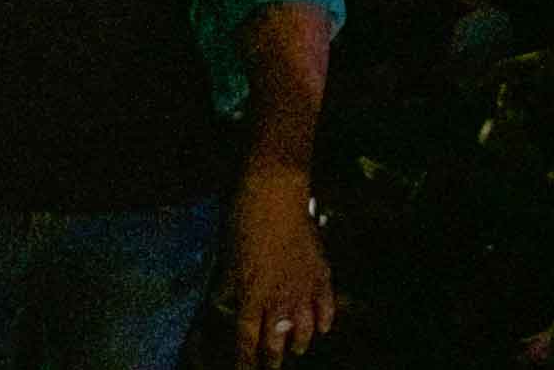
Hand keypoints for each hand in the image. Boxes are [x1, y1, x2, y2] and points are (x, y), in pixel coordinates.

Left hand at [220, 174, 334, 368]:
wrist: (274, 199)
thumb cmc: (243, 223)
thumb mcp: (229, 256)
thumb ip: (231, 283)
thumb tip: (226, 300)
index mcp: (252, 296)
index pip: (248, 338)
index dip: (246, 359)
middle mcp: (280, 300)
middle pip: (277, 340)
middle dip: (273, 357)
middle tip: (272, 366)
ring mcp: (304, 290)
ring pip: (305, 330)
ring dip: (299, 342)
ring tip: (297, 349)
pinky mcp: (322, 276)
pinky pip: (327, 308)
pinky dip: (324, 321)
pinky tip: (322, 328)